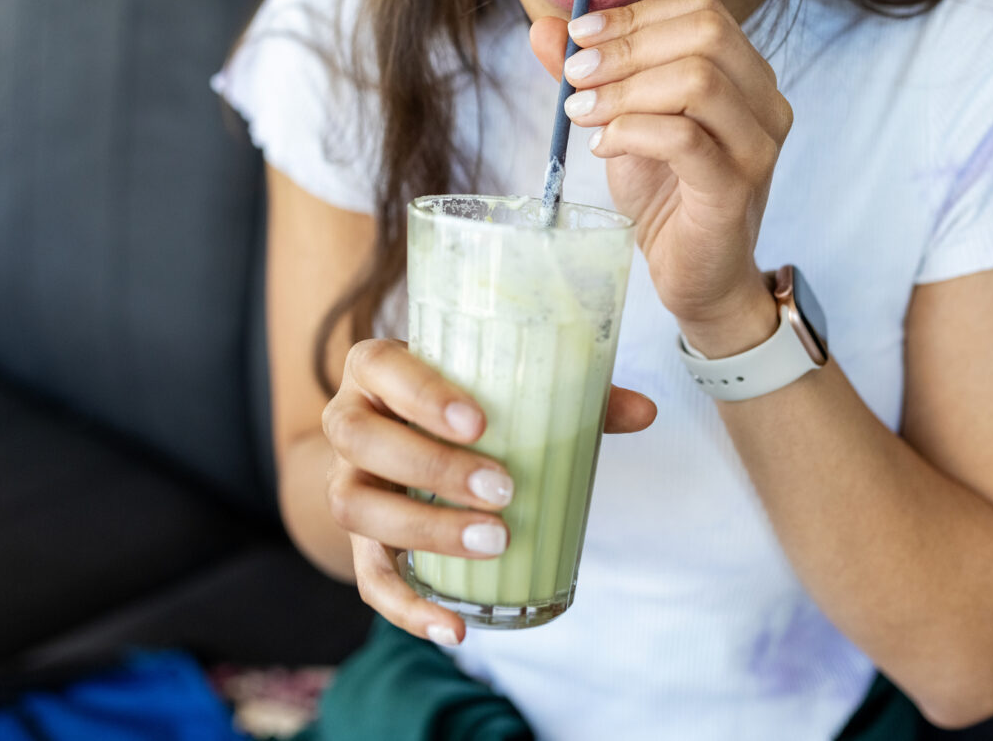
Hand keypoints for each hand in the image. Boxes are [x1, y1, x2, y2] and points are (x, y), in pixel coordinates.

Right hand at [321, 338, 656, 643]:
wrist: (412, 439)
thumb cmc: (469, 401)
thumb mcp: (509, 389)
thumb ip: (573, 394)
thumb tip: (645, 411)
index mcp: (378, 369)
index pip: (379, 365)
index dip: (421, 395)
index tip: (479, 422)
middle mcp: (350, 421)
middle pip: (360, 438)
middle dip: (430, 466)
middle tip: (502, 489)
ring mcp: (347, 481)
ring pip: (354, 505)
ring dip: (423, 528)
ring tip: (494, 540)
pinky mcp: (358, 540)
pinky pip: (368, 578)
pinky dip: (408, 608)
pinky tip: (454, 627)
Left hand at [531, 0, 792, 338]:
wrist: (697, 276)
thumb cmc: (666, 194)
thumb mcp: (622, 121)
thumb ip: (591, 74)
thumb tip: (544, 28)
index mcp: (745, 73)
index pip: (702, 9)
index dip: (635, 14)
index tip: (579, 37)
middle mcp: (764, 102)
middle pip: (705, 34)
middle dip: (627, 47)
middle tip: (574, 75)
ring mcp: (756, 145)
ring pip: (698, 80)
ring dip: (625, 89)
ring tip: (581, 113)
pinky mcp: (735, 189)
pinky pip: (684, 138)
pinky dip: (632, 132)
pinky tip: (603, 147)